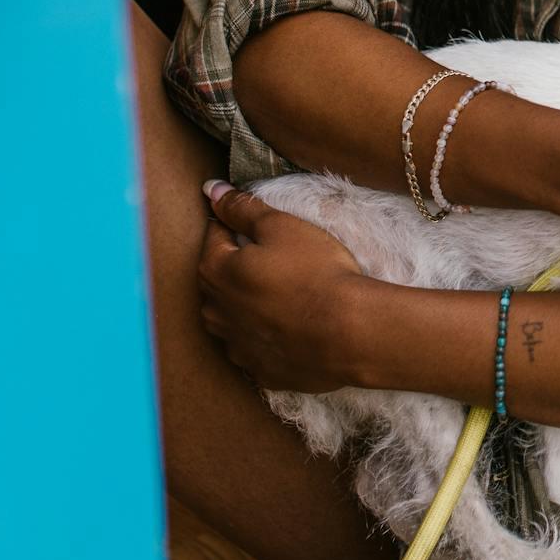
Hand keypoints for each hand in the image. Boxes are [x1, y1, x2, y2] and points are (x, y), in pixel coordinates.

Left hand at [196, 180, 373, 392]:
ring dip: (244, 302)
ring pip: (230, 315)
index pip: (213, 235)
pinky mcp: (259, 369)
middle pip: (216, 278)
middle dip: (234, 263)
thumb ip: (242, 208)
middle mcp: (215, 311)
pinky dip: (263, 333)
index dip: (231, 223)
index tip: (251, 219)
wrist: (348, 332)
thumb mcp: (282, 226)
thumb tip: (211, 190)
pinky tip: (287, 325)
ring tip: (278, 291)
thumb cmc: (316, 272)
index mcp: (216, 271)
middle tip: (269, 254)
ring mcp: (236, 345)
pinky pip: (253, 345)